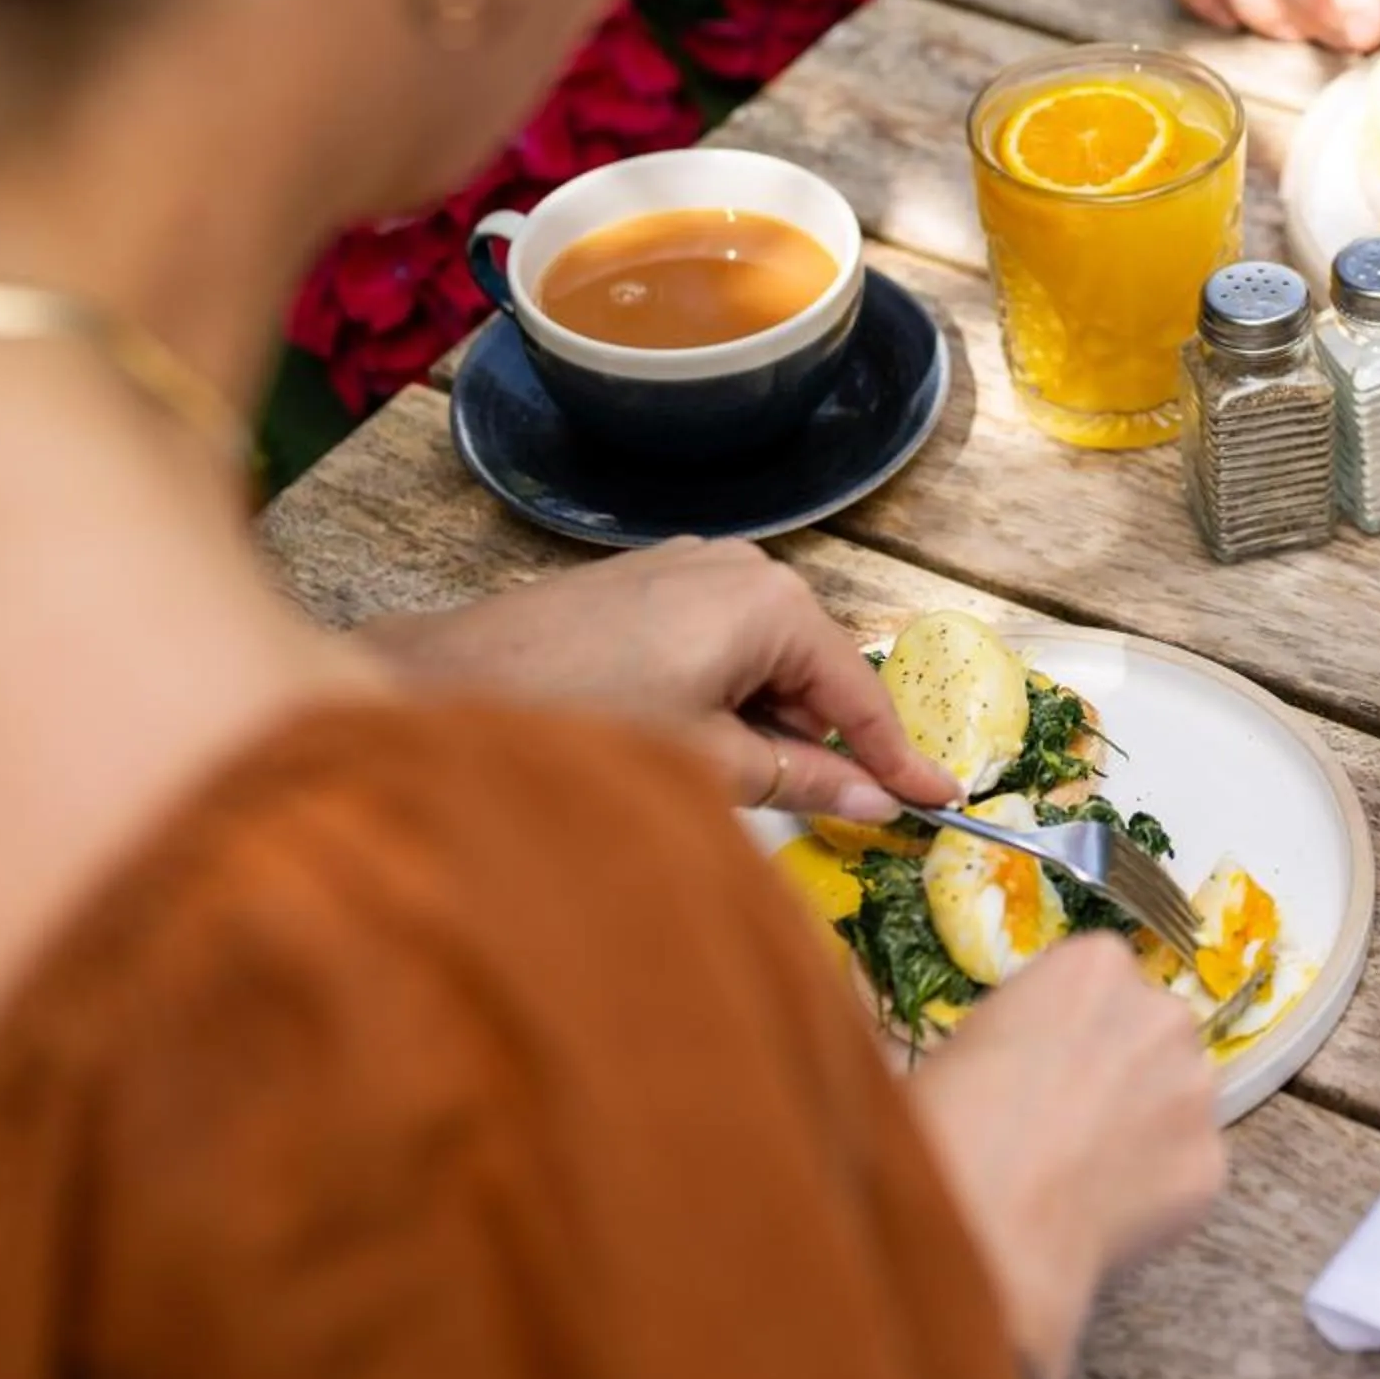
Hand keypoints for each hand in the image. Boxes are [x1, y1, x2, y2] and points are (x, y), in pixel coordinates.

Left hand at [359, 539, 957, 820]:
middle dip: (825, 741)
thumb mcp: (706, 762)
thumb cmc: (579, 721)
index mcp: (770, 601)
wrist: (438, 688)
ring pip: (763, 662)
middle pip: (813, 670)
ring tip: (748, 790)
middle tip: (842, 811)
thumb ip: (802, 779)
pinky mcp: (642, 585)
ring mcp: (687, 568)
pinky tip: (702, 749)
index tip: (940, 798)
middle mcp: (740, 567)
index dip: (898, 753)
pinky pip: (718, 646)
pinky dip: (726, 701)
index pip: (857, 690)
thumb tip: (878, 801)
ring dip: (768, 727)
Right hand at [905, 935, 1225, 1378]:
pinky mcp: (1211, 1164)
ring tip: (1086, 1176)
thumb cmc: (947, 1122)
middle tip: (1071, 1121)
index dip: (1072, 1029)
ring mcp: (1195, 1090)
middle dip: (1122, 1070)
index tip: (1046, 1064)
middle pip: (1152, 1033)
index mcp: (1096, 966)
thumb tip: (1017, 1066)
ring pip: (1178, 1101)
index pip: (1102, 980)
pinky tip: (1102, 1217)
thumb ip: (1017, 1036)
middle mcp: (1161, 1014)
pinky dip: (1156, 1193)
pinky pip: (1184, 1172)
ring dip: (1148, 1128)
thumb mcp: (961, 1045)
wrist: (986, 1220)